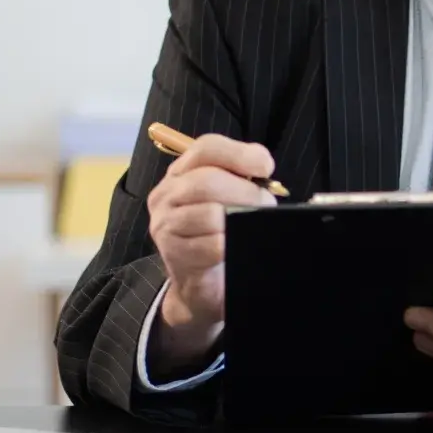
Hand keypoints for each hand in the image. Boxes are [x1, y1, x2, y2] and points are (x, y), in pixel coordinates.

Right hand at [144, 133, 276, 375]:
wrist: (200, 284)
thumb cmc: (217, 235)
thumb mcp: (227, 199)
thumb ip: (239, 177)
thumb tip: (263, 167)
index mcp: (181, 173)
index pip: (205, 148)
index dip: (239, 153)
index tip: (266, 166)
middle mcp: (167, 194)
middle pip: (207, 181)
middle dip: (246, 192)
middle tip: (267, 204)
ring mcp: (165, 224)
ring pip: (209, 213)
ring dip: (240, 220)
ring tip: (253, 226)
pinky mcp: (173, 253)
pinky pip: (210, 245)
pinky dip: (230, 245)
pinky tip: (234, 248)